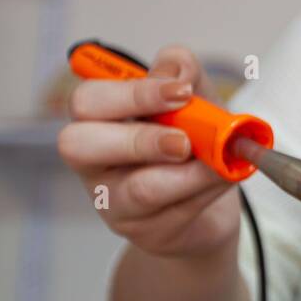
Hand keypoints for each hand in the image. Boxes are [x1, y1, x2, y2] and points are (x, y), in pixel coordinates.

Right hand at [57, 45, 240, 258]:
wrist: (210, 206)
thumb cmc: (192, 145)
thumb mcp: (195, 100)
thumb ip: (183, 73)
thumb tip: (174, 68)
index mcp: (99, 120)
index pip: (87, 101)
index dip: (131, 94)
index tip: (181, 91)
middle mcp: (94, 162)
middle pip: (78, 145)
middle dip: (140, 139)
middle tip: (185, 141)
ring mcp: (113, 202)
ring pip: (138, 190)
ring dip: (188, 173)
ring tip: (217, 162)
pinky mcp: (143, 232)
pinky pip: (174, 212)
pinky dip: (206, 191)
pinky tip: (222, 178)